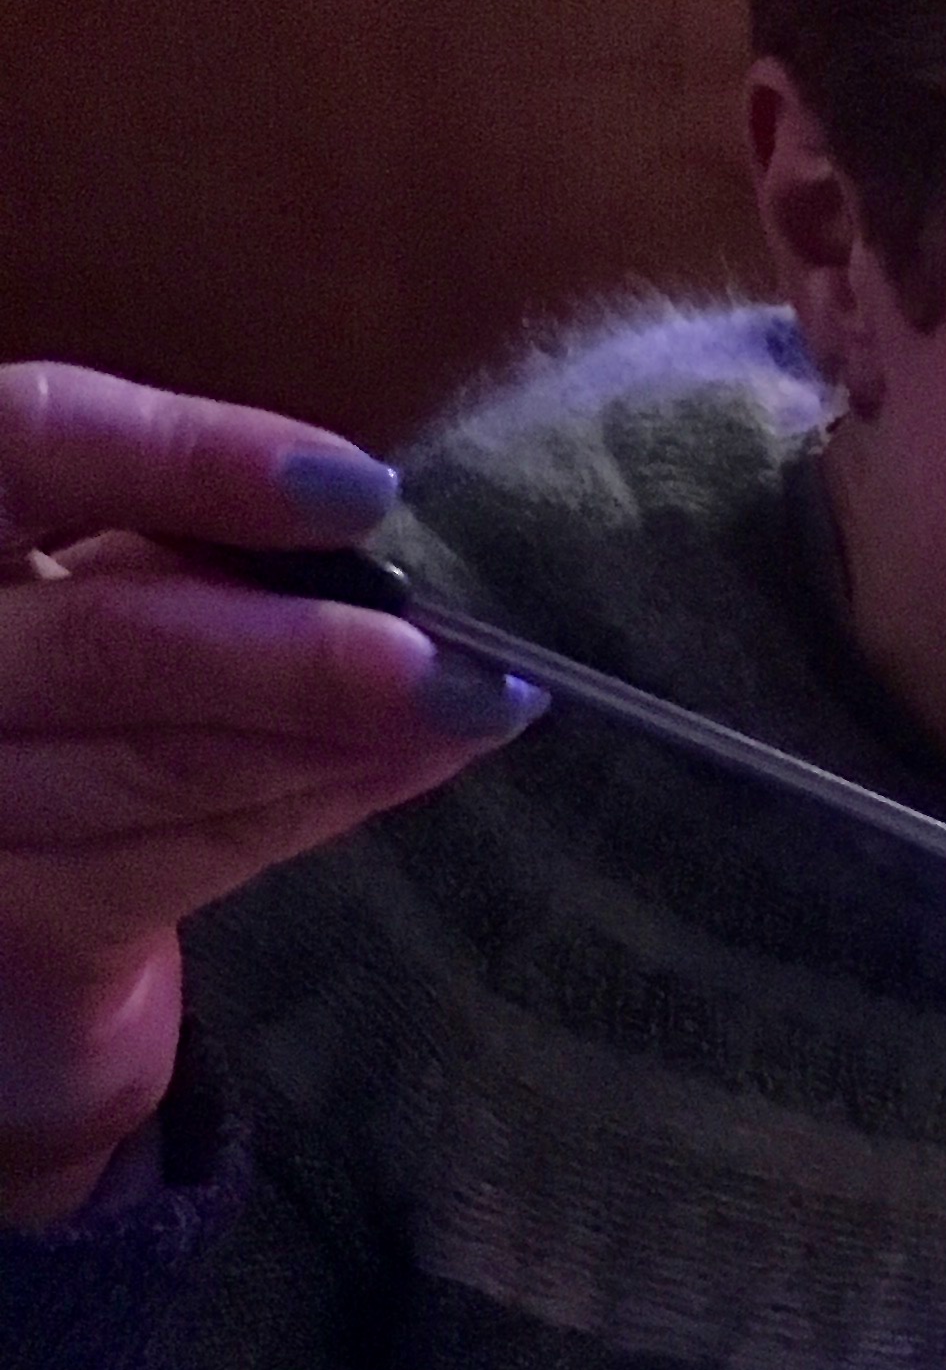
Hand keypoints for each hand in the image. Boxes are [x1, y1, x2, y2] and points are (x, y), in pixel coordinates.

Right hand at [0, 364, 538, 1224]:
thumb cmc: (59, 685)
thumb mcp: (91, 575)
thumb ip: (179, 544)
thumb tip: (359, 516)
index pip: (31, 443)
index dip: (189, 461)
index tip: (360, 493)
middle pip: (102, 645)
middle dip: (297, 655)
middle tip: (454, 660)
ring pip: (154, 764)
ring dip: (336, 738)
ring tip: (474, 704)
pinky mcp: (6, 926)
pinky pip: (172, 864)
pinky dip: (308, 806)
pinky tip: (409, 766)